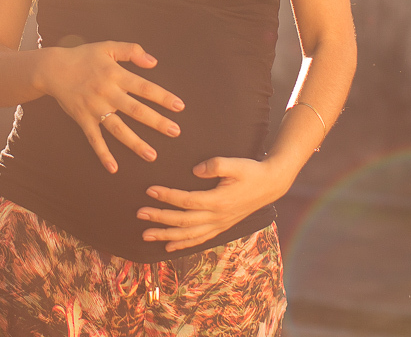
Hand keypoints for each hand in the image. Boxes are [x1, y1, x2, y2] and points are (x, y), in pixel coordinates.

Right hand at [37, 40, 184, 173]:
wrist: (53, 69)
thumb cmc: (83, 56)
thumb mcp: (107, 47)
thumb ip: (131, 51)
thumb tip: (154, 62)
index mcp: (115, 75)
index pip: (144, 88)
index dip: (162, 97)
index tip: (179, 106)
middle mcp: (107, 93)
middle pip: (136, 110)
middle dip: (156, 122)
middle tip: (175, 132)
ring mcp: (94, 108)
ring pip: (118, 129)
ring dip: (135, 143)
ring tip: (152, 155)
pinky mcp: (83, 119)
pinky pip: (94, 139)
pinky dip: (103, 154)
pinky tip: (113, 168)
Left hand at [135, 156, 289, 251]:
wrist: (270, 185)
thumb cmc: (251, 171)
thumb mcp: (235, 163)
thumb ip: (215, 165)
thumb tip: (196, 170)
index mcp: (218, 200)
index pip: (187, 200)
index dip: (167, 196)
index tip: (150, 190)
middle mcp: (217, 216)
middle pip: (183, 221)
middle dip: (160, 218)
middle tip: (140, 214)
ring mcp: (219, 224)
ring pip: (188, 235)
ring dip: (166, 235)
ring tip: (146, 235)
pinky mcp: (221, 226)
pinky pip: (199, 239)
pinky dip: (183, 244)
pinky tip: (169, 246)